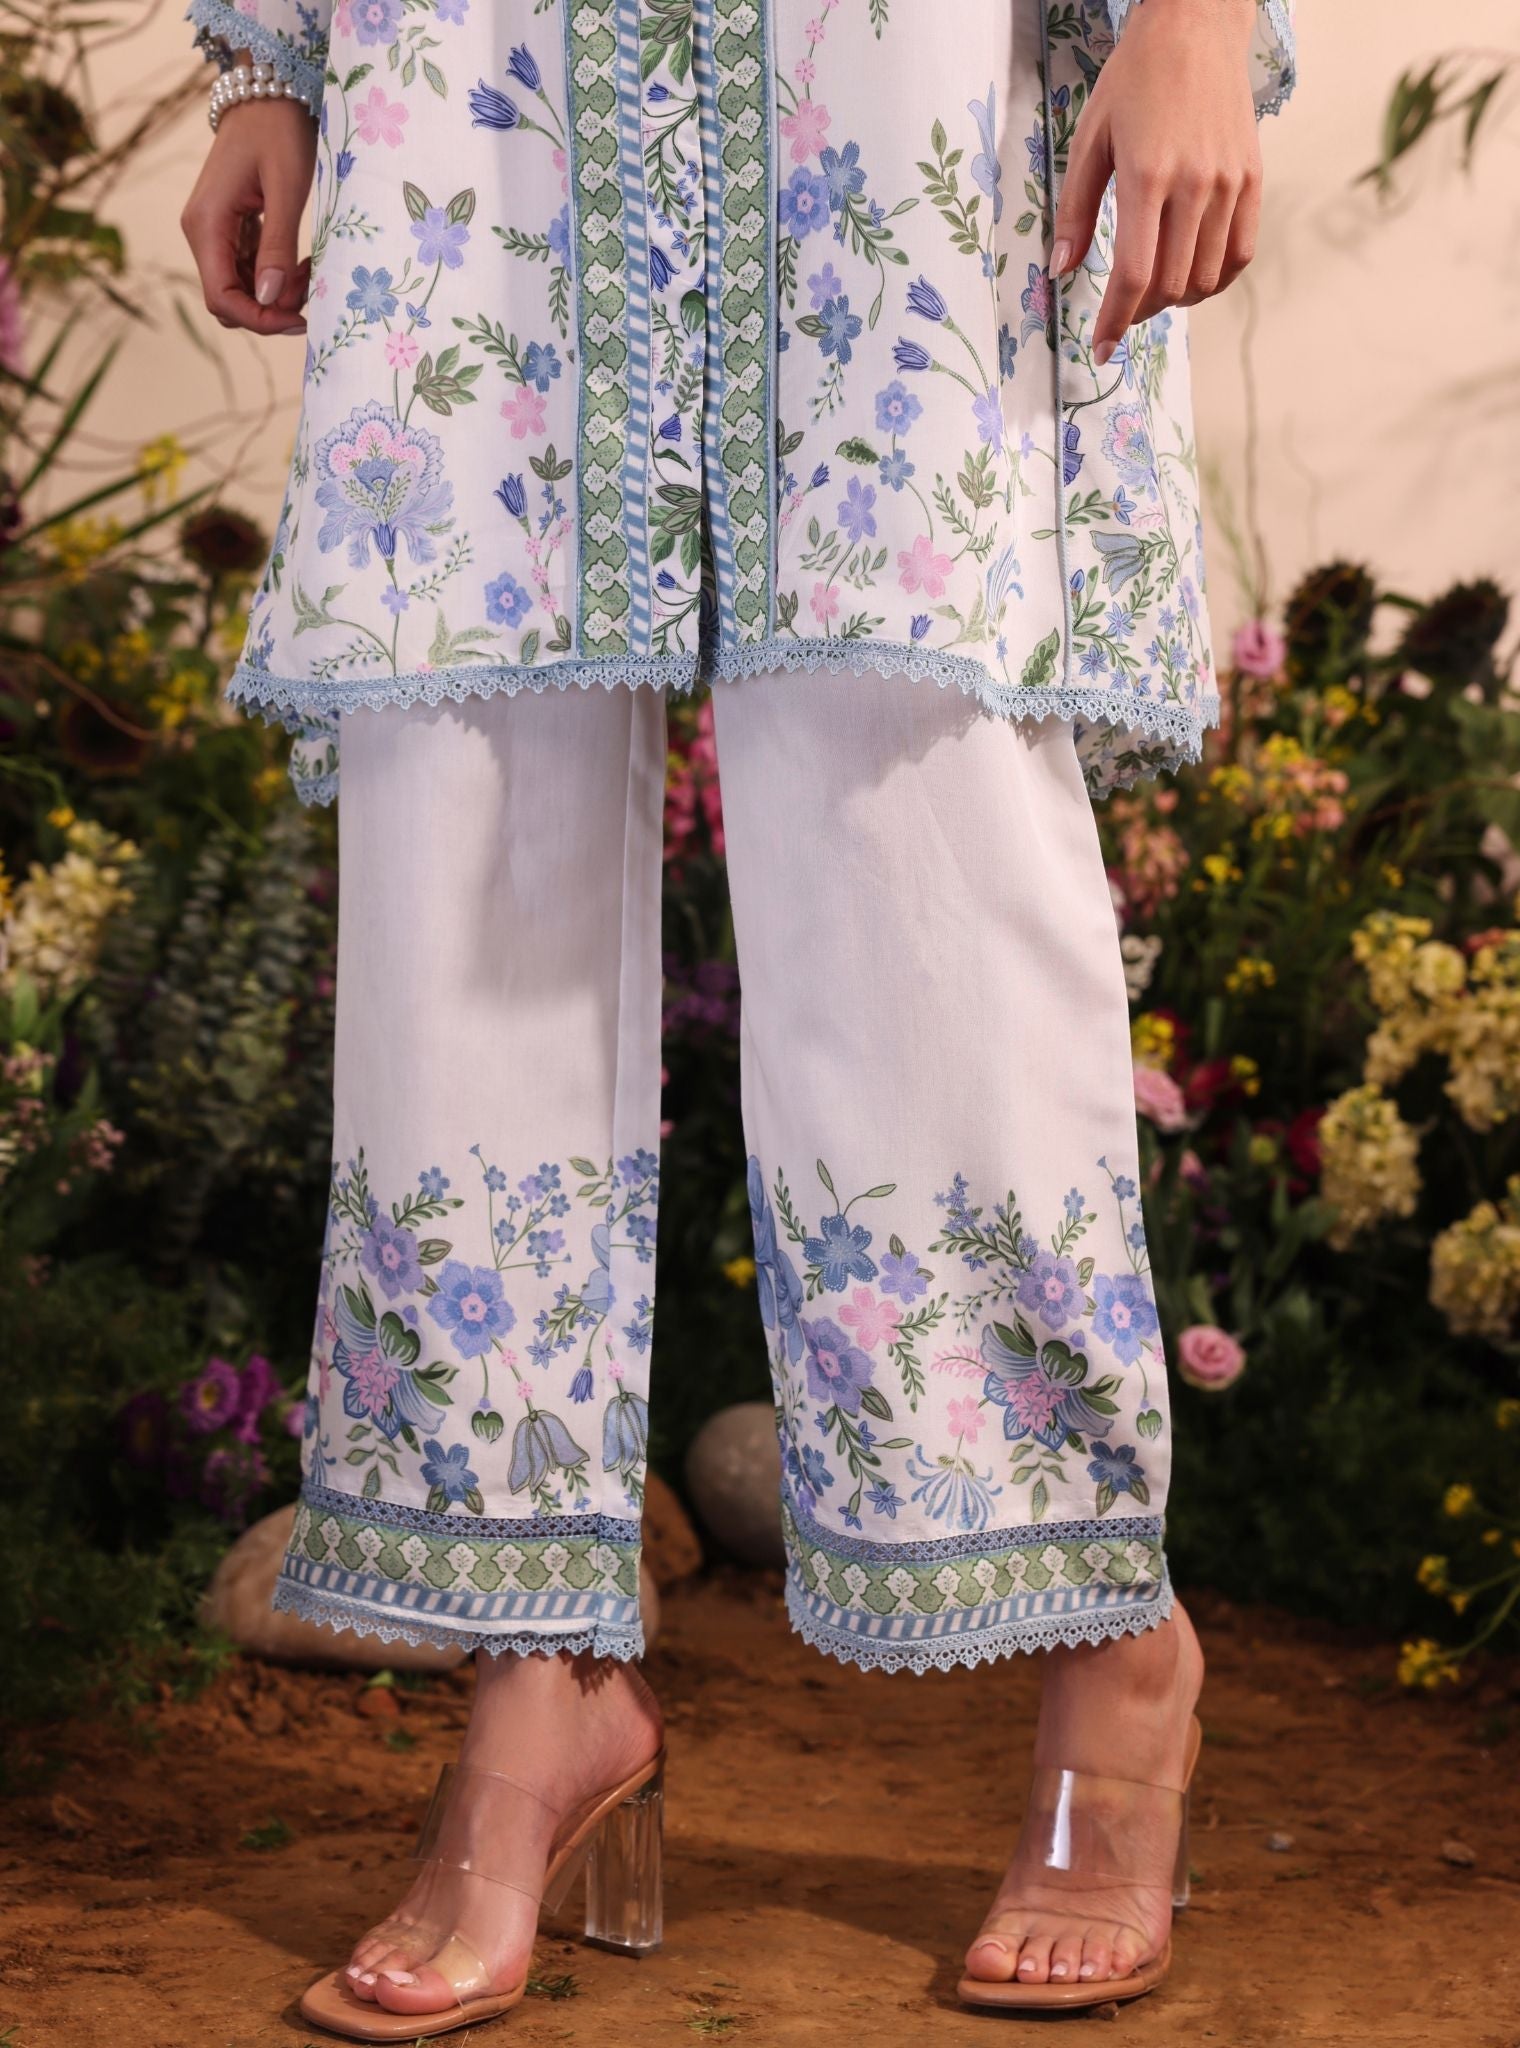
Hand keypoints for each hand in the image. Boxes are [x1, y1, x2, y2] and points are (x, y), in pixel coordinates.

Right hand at [180, 83, 316, 337]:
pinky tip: (299, 261)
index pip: (221, 298)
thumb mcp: (286, 189)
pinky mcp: (228, 228)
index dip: (259, 319)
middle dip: (269, 307)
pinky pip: (248, 269)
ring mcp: (213, 231)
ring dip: (276, 292)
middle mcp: (201, 232)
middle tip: (309, 290)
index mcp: (206, 224)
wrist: (266, 91)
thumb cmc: (278, 131)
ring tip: (309, 271)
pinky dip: (274, 274)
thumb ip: (277, 246)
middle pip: (228, 300)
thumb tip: (269, 298)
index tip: (299, 319)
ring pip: (240, 288)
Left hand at [1051, 0, 1261, 364]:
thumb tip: (1061, 269)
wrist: (1195, 27)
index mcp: (1147, 176)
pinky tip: (1192, 277)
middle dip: (1141, 313)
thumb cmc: (1134, 80)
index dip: (1115, 320)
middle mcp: (1195, 185)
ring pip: (1206, 277)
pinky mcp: (1253, 178)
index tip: (1101, 348)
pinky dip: (1215, 279)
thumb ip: (1075, 210)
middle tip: (1121, 313)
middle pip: (1171, 284)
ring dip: (1176, 299)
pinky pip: (1240, 253)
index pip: (1135, 274)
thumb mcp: (1089, 140)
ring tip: (1153, 293)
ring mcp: (1229, 183)